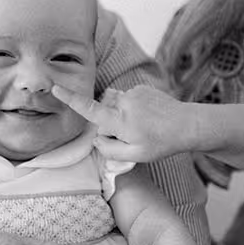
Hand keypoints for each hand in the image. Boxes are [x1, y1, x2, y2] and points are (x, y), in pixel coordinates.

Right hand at [50, 83, 191, 163]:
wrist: (187, 124)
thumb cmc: (161, 144)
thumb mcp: (135, 156)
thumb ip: (109, 150)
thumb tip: (96, 139)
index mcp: (120, 121)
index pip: (90, 109)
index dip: (70, 99)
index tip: (56, 88)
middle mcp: (124, 102)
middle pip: (103, 112)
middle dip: (109, 124)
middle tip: (130, 137)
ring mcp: (133, 93)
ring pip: (114, 104)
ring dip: (121, 115)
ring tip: (142, 126)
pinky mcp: (141, 88)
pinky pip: (127, 98)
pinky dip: (132, 109)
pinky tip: (147, 118)